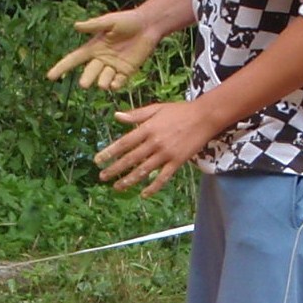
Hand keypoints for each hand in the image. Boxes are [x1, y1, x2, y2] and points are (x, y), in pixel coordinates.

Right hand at [45, 10, 158, 90]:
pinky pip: (118, 82)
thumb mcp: (109, 21)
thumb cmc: (128, 20)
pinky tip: (114, 84)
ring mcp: (114, 66)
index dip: (62, 67)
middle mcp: (102, 58)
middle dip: (86, 78)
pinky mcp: (127, 71)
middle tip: (84, 84)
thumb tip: (75, 26)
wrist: (148, 25)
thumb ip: (93, 26)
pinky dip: (115, 85)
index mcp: (94, 47)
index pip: (74, 59)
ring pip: (103, 79)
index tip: (50, 77)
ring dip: (102, 82)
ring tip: (104, 84)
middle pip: (89, 72)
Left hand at [95, 100, 218, 195]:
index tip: (98, 161)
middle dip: (114, 169)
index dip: (109, 153)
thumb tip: (117, 116)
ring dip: (129, 180)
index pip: (124, 143)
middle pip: (130, 159)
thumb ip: (136, 115)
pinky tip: (144, 194)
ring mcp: (166, 153)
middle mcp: (154, 142)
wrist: (204, 117)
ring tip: (117, 187)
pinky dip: (153, 187)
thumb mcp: (156, 108)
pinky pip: (163, 177)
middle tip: (102, 177)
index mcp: (148, 128)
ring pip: (144, 170)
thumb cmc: (180, 111)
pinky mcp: (177, 162)